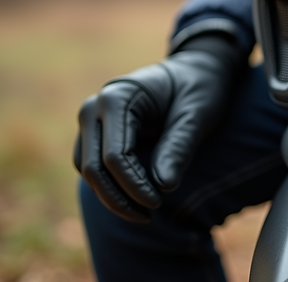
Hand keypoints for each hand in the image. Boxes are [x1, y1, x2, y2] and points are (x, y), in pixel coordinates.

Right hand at [74, 34, 242, 221]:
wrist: (194, 70)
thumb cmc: (198, 88)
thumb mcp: (197, 114)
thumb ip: (179, 146)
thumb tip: (163, 187)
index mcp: (118, 97)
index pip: (115, 156)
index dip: (134, 186)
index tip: (157, 204)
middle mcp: (95, 107)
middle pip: (93, 167)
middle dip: (118, 198)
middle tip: (148, 217)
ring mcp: (92, 120)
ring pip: (88, 169)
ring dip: (111, 196)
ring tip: (144, 212)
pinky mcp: (96, 132)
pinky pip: (93, 165)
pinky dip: (110, 185)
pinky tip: (136, 198)